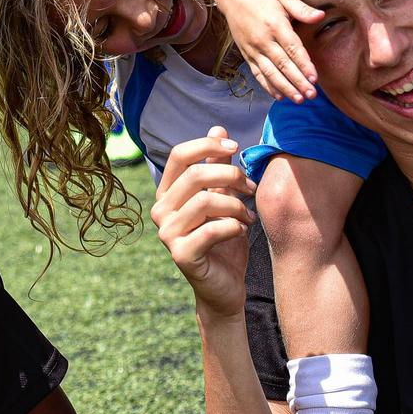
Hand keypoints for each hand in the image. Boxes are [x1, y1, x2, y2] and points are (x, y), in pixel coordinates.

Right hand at [150, 129, 254, 319]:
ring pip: (206, 201)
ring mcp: (167, 234)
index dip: (207, 145)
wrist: (224, 286)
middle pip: (195, 175)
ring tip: (249, 216)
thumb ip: (218, 166)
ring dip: (236, 205)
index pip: (178, 155)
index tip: (236, 147)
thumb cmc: (223, 240)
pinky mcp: (181, 254)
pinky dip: (234, 226)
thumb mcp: (223, 198)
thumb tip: (218, 127)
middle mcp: (160, 211)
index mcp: (167, 193)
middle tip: (252, 187)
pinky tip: (243, 230)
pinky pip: (213, 229)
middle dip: (231, 176)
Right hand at [218, 0, 324, 101]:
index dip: (304, 65)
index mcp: (276, 25)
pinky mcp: (247, 54)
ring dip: (285, 88)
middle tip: (311, 95)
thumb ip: (302, 9)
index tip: (315, 78)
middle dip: (298, 82)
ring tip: (298, 99)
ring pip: (270, 73)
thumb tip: (321, 15)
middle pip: (283, 65)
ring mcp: (254, 49)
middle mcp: (264, 40)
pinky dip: (268, 86)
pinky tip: (279, 96)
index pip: (293, 49)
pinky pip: (258, 73)